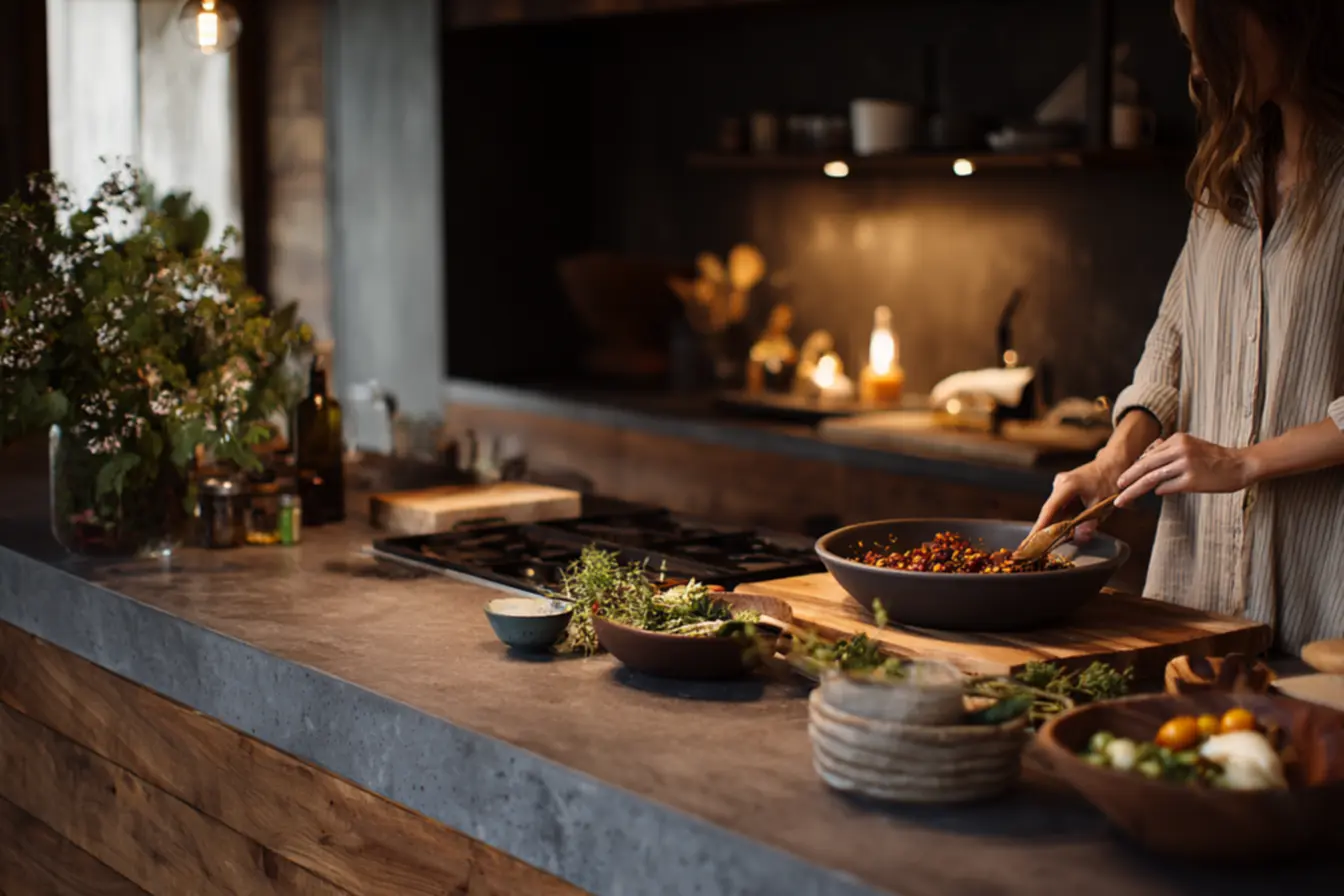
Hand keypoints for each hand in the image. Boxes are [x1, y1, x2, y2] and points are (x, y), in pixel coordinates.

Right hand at [1032, 454, 1126, 542]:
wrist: (1112, 463)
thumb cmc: (1109, 481)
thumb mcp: (1103, 504)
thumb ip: (1091, 522)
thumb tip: (1081, 537)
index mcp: (1067, 486)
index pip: (1050, 509)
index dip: (1040, 525)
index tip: (1031, 538)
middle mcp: (1059, 483)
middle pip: (1050, 510)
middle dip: (1046, 527)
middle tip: (1037, 545)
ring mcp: (1060, 483)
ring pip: (1055, 508)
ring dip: (1055, 522)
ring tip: (1049, 539)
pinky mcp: (1063, 485)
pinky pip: (1059, 504)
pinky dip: (1061, 515)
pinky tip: (1062, 527)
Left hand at [1114, 433, 1251, 507]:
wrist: (1240, 465)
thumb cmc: (1213, 458)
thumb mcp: (1190, 445)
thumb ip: (1168, 450)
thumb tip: (1145, 459)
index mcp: (1177, 439)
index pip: (1148, 456)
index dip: (1134, 468)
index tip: (1123, 478)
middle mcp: (1179, 450)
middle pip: (1145, 466)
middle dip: (1128, 479)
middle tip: (1116, 488)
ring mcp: (1185, 465)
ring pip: (1152, 478)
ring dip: (1135, 490)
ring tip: (1123, 499)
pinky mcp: (1191, 480)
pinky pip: (1167, 488)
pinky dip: (1160, 491)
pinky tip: (1158, 493)